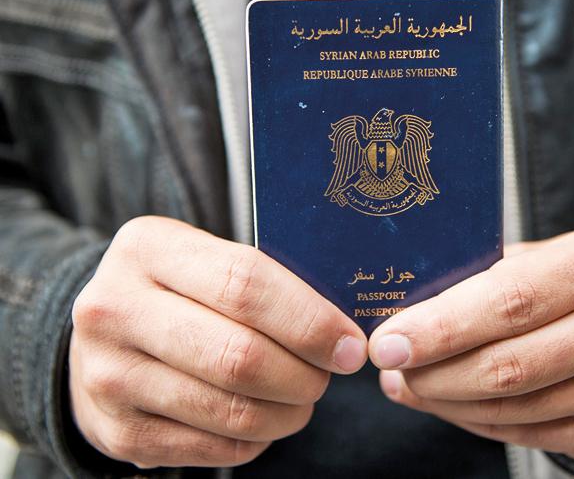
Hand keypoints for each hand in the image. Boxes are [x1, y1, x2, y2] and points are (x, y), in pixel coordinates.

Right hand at [70, 216, 366, 467]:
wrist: (100, 334)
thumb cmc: (177, 290)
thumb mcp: (204, 257)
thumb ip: (263, 280)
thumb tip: (343, 328)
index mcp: (149, 248)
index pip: (245, 284)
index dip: (310, 321)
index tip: (349, 345)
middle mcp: (115, 309)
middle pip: (239, 356)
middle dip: (305, 375)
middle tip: (329, 376)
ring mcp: (108, 375)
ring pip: (231, 410)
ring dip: (287, 412)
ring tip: (302, 398)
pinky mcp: (117, 431)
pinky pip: (214, 448)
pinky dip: (255, 439)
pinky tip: (263, 419)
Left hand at [369, 226, 573, 460]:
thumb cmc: (566, 280)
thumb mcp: (536, 258)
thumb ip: (478, 281)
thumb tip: (399, 319)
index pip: (513, 300)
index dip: (442, 326)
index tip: (388, 340)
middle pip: (511, 362)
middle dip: (434, 369)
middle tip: (389, 363)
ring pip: (513, 405)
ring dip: (446, 398)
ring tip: (407, 380)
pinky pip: (525, 431)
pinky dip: (472, 419)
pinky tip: (442, 400)